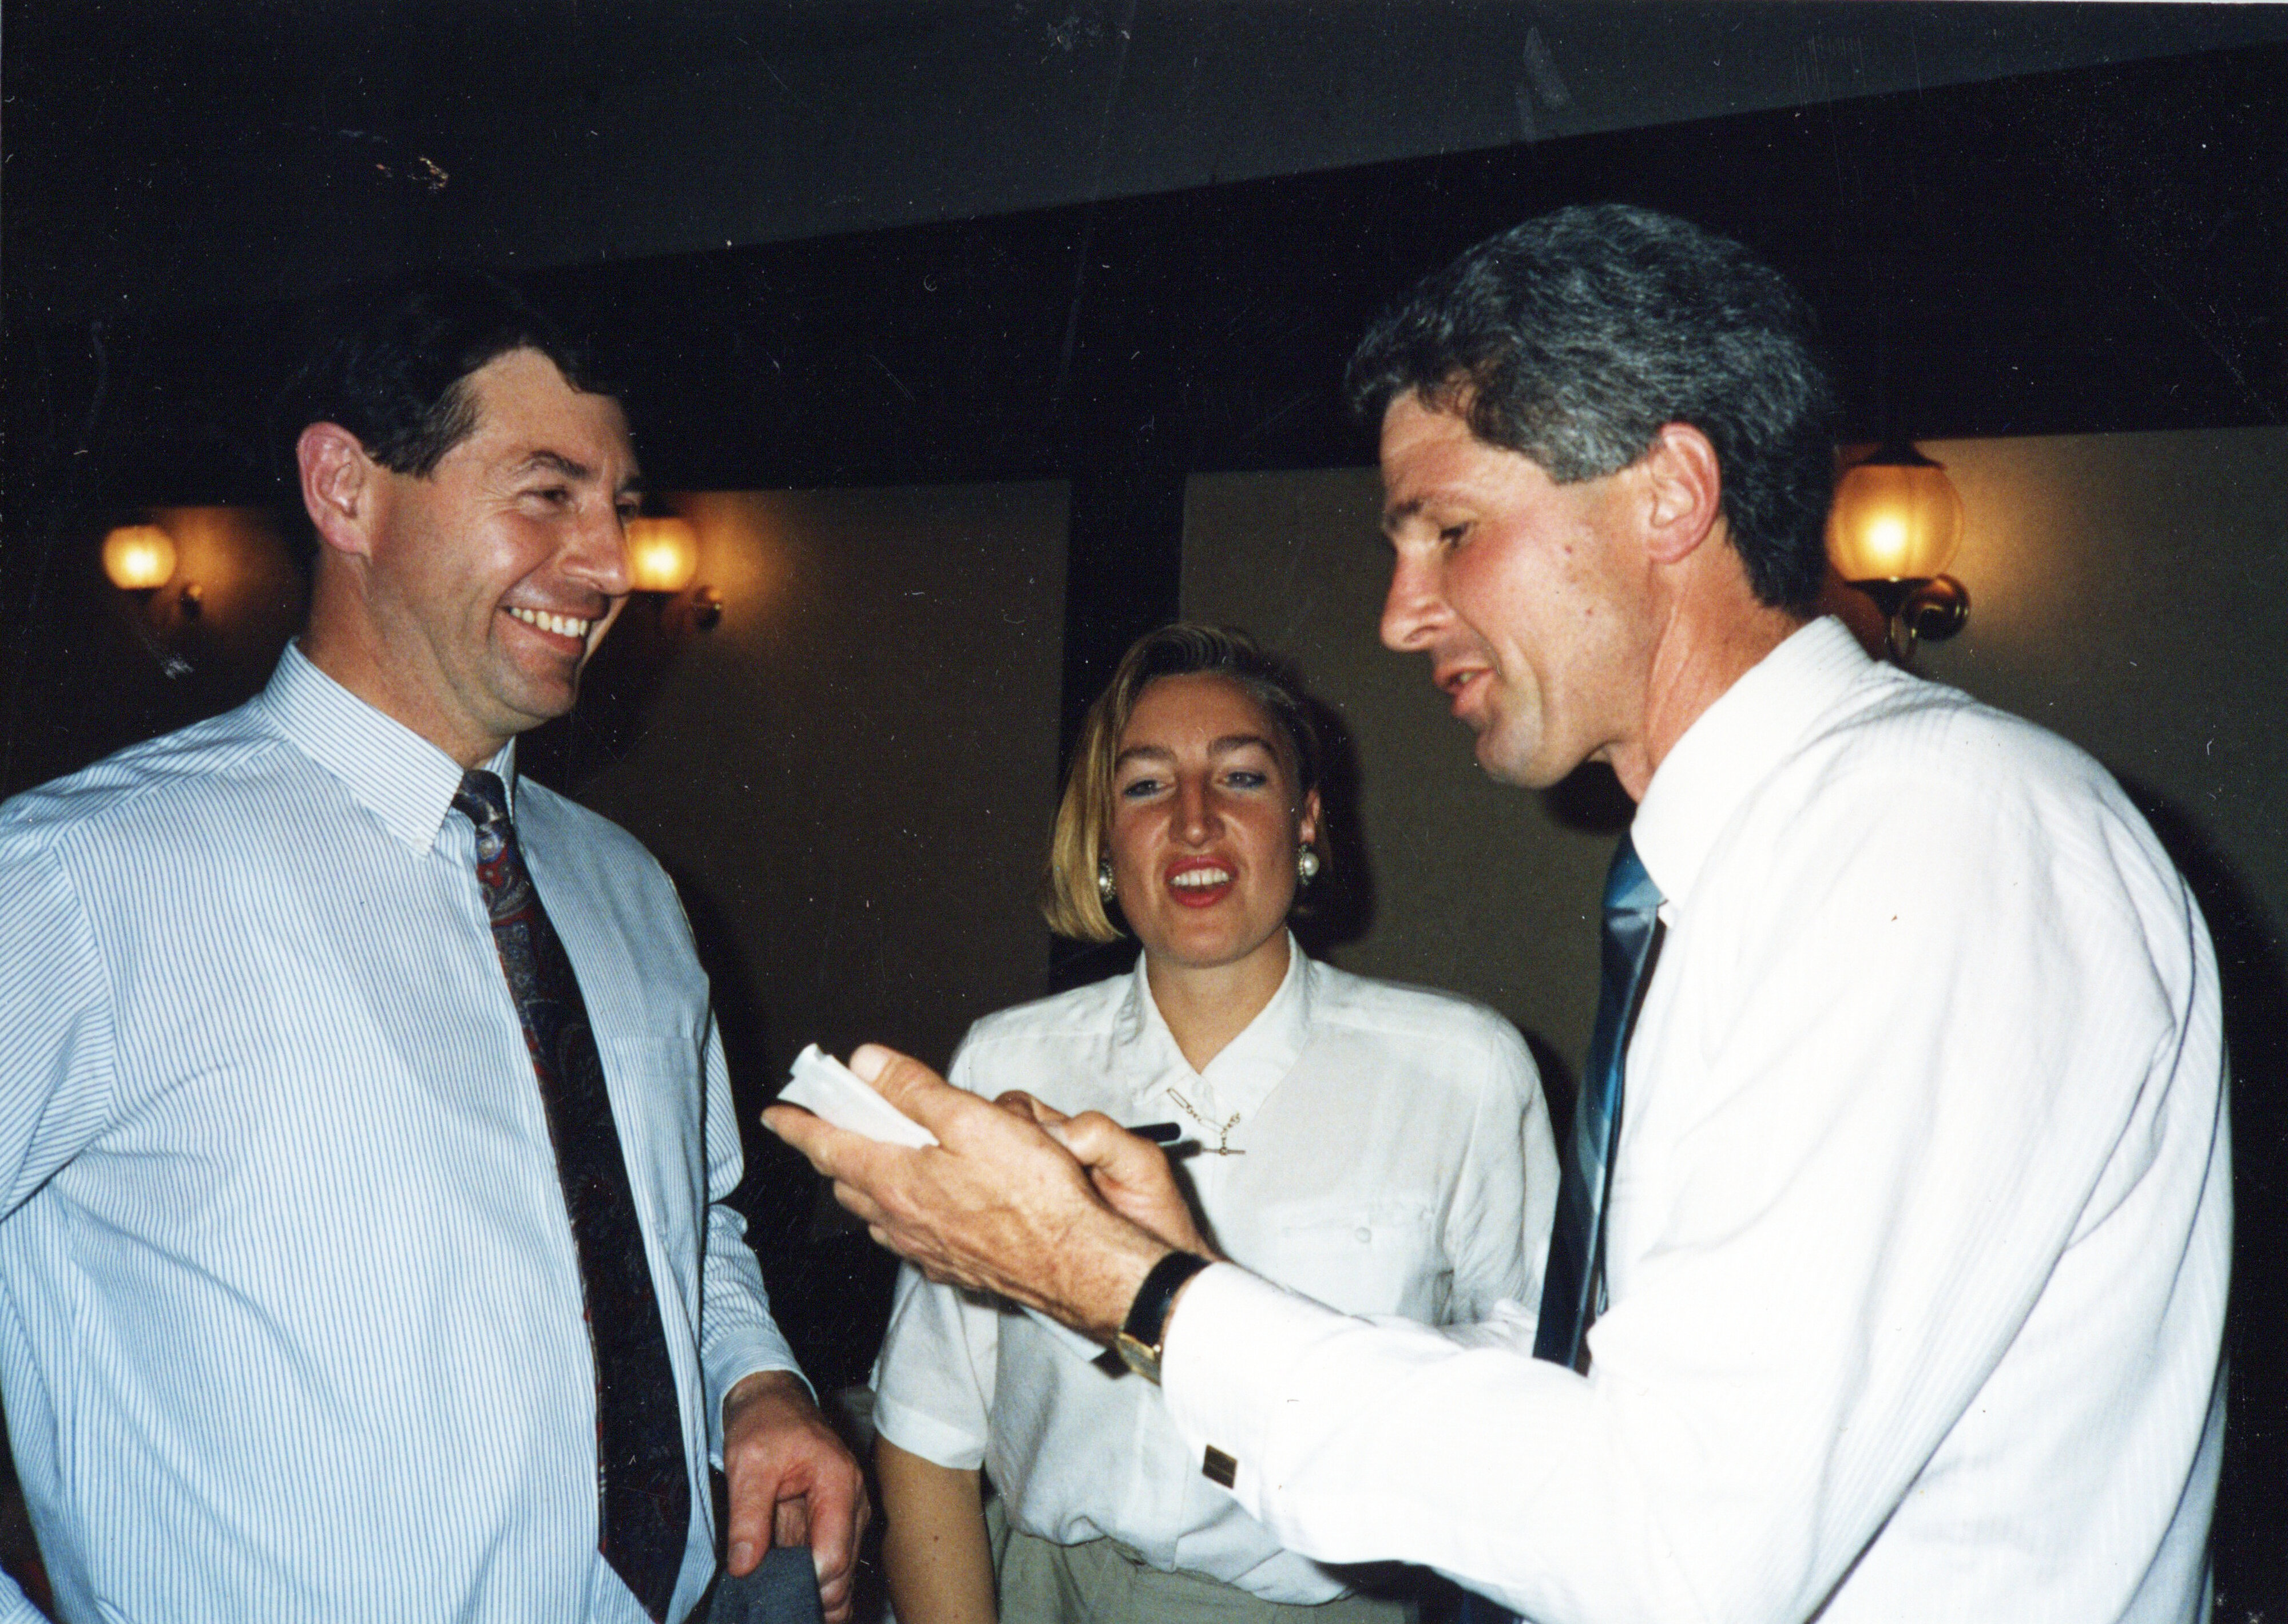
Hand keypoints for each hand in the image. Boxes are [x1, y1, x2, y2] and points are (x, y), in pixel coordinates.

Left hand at [720, 1369, 869, 1623]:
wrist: (773, 1401)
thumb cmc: (766, 1423)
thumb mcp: (748, 1464)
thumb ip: (748, 1517)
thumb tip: (744, 1568)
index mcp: (840, 1483)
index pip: (834, 1554)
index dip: (805, 1583)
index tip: (769, 1595)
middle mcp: (852, 1504)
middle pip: (842, 1573)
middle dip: (810, 1596)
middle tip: (769, 1605)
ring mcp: (844, 1516)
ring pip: (837, 1576)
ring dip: (808, 1592)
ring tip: (773, 1599)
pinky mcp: (831, 1524)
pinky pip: (824, 1565)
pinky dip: (805, 1582)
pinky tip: (780, 1590)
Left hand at [765, 1047, 1194, 1338]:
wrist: (1075, 1264)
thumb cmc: (1033, 1193)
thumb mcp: (972, 1120)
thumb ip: (914, 1090)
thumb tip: (864, 1063)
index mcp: (896, 1178)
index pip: (827, 1145)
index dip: (799, 1126)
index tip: (776, 1114)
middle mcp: (899, 1219)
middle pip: (848, 1181)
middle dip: (837, 1151)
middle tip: (841, 1124)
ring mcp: (923, 1249)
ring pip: (876, 1213)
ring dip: (869, 1184)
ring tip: (883, 1161)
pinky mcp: (951, 1267)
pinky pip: (909, 1238)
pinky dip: (903, 1215)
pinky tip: (929, 1205)